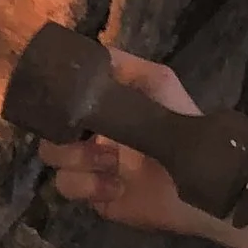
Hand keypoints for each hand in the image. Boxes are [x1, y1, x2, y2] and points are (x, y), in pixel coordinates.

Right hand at [35, 46, 207, 234]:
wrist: (199, 180)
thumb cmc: (182, 123)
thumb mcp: (158, 81)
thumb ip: (124, 65)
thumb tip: (90, 53)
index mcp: (102, 106)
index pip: (62, 98)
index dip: (55, 98)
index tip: (62, 99)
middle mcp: (91, 133)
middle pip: (48, 129)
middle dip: (63, 134)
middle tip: (92, 139)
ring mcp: (90, 165)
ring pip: (53, 157)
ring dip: (78, 159)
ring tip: (112, 163)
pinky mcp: (92, 193)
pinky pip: (67, 186)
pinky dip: (90, 185)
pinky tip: (117, 186)